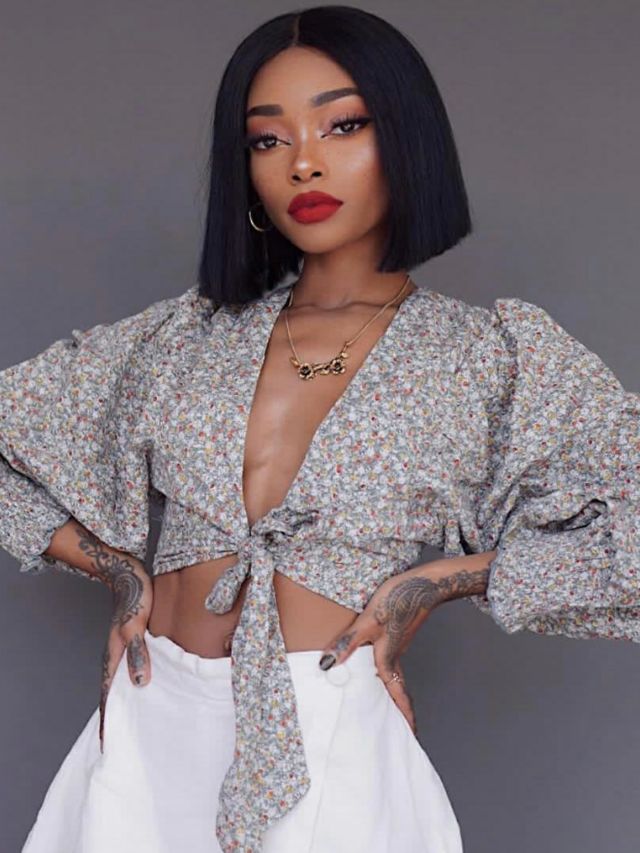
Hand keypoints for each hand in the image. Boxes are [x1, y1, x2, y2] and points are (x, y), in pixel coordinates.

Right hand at [97, 552, 153, 753]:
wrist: (130, 574)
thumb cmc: (134, 597)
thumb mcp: (135, 625)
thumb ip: (137, 652)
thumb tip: (139, 683)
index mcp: (112, 658)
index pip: (108, 697)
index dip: (108, 721)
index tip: (109, 746)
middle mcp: (116, 658)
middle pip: (116, 694)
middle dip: (120, 718)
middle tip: (129, 744)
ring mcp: (126, 650)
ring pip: (127, 682)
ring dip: (133, 701)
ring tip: (144, 722)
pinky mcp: (136, 643)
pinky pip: (137, 669)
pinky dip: (142, 683)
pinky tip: (155, 688)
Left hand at [318, 564, 444, 736]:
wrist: (423, 583)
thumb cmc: (398, 600)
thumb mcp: (369, 621)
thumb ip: (348, 643)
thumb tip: (327, 666)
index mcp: (389, 659)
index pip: (399, 697)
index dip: (405, 718)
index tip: (410, 738)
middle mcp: (395, 656)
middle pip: (396, 690)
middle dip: (395, 711)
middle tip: (392, 730)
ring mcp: (397, 644)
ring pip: (392, 675)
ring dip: (388, 692)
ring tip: (378, 705)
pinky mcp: (396, 633)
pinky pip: (389, 660)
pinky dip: (383, 672)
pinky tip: (371, 667)